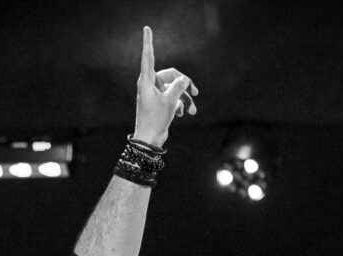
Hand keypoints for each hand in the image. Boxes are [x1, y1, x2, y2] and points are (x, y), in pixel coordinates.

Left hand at [133, 26, 198, 147]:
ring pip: (174, 89)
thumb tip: (185, 79)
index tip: (147, 28)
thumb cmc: (155, 119)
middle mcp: (149, 85)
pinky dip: (179, 105)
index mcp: (147, 81)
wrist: (149, 140)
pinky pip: (172, 98)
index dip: (148, 42)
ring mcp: (154, 94)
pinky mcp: (159, 103)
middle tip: (196, 92)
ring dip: (184, 99)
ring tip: (193, 111)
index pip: (149, 57)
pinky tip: (183, 114)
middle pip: (171, 76)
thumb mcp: (170, 101)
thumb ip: (178, 87)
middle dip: (184, 84)